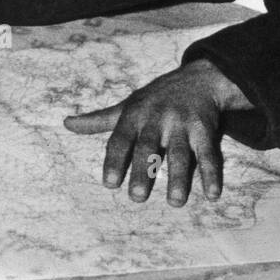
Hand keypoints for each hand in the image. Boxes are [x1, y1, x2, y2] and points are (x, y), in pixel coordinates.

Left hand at [64, 60, 238, 206]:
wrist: (200, 78)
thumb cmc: (157, 97)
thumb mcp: (127, 105)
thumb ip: (99, 120)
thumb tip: (67, 124)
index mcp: (135, 115)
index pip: (121, 139)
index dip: (114, 161)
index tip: (109, 183)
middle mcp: (157, 118)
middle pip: (148, 147)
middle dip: (142, 172)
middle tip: (136, 198)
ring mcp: (182, 124)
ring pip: (179, 153)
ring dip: (179, 178)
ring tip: (176, 202)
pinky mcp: (205, 130)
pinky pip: (209, 154)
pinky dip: (212, 174)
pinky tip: (212, 194)